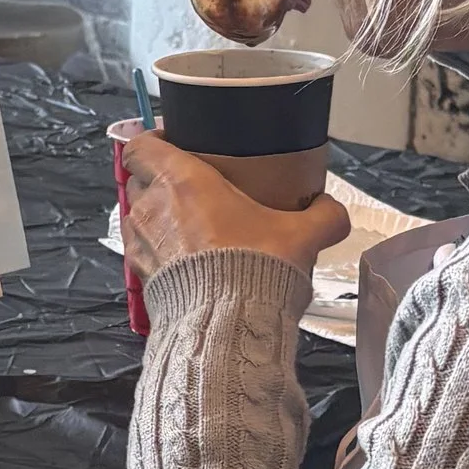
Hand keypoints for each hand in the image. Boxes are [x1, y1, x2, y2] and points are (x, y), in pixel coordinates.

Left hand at [111, 124, 349, 282]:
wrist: (228, 327)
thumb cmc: (256, 266)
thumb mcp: (301, 236)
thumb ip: (323, 216)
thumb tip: (332, 210)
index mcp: (182, 180)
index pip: (141, 145)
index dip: (152, 141)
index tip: (175, 146)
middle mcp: (152, 207)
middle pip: (138, 180)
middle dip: (157, 181)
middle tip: (191, 190)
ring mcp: (141, 244)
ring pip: (137, 217)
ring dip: (156, 219)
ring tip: (187, 229)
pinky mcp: (140, 278)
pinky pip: (141, 253)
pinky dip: (157, 252)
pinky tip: (184, 262)